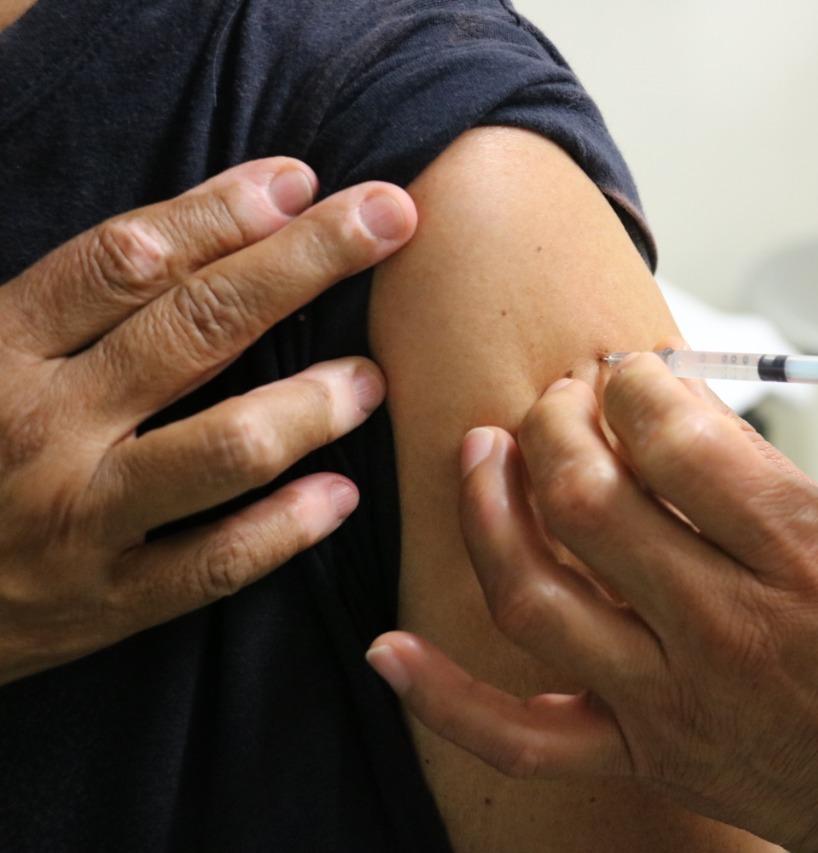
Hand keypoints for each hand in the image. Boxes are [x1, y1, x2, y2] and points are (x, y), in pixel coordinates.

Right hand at [0, 158, 415, 682]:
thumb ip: (63, 309)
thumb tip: (192, 236)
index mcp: (0, 349)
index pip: (129, 260)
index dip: (222, 211)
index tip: (299, 178)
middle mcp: (43, 426)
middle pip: (199, 326)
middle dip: (307, 261)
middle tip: (389, 218)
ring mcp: (79, 518)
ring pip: (227, 446)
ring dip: (313, 403)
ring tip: (370, 378)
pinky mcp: (106, 601)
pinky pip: (217, 563)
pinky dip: (288, 528)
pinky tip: (342, 495)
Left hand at [366, 353, 817, 850]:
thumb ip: (753, 472)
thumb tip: (662, 403)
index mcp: (797, 556)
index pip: (676, 441)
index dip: (632, 386)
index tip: (626, 375)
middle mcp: (725, 627)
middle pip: (587, 500)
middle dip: (555, 423)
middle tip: (560, 401)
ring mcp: (669, 699)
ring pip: (533, 594)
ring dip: (489, 509)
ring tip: (484, 451)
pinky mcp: (636, 752)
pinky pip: (517, 735)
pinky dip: (443, 695)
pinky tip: (391, 647)